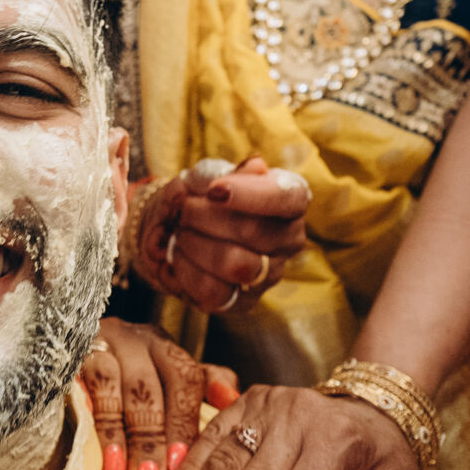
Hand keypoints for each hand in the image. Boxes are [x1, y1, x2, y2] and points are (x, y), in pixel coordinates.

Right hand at [78, 317, 237, 469]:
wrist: (69, 352)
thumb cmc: (130, 380)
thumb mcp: (169, 379)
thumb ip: (203, 386)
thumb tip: (232, 398)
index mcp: (163, 346)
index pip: (183, 378)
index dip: (182, 423)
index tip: (182, 465)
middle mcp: (132, 339)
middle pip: (147, 385)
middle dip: (150, 437)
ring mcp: (97, 343)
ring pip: (111, 383)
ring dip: (117, 432)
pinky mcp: (67, 355)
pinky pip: (78, 384)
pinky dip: (88, 419)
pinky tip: (90, 446)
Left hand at [132, 158, 308, 313]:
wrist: (179, 226)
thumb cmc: (203, 196)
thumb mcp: (207, 175)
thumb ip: (223, 172)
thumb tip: (252, 169)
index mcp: (291, 199)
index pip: (287, 198)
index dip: (250, 195)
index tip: (215, 190)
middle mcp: (290, 238)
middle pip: (253, 232)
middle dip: (205, 217)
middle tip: (183, 208)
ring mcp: (271, 273)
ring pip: (236, 264)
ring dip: (196, 243)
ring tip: (180, 231)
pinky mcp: (245, 301)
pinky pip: (214, 291)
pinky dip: (187, 269)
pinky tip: (178, 254)